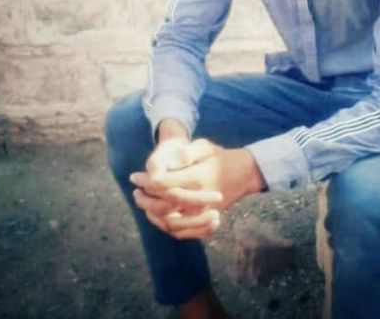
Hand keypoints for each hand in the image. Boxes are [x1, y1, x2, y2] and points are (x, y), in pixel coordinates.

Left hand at [131, 139, 265, 239]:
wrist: (245, 173)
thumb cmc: (222, 157)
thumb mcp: (206, 146)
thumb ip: (186, 152)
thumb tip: (167, 164)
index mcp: (198, 177)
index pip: (163, 183)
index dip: (145, 181)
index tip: (134, 177)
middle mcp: (200, 199)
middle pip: (163, 206)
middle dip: (145, 199)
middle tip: (135, 191)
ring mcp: (204, 213)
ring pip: (170, 223)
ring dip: (152, 215)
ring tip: (143, 204)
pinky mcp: (206, 220)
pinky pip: (183, 232)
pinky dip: (167, 227)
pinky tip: (157, 217)